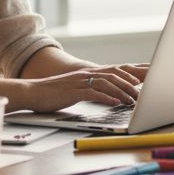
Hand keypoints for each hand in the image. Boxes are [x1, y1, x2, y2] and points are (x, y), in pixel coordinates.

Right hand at [22, 65, 145, 112]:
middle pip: (113, 76)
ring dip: (121, 92)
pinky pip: (94, 93)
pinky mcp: (74, 92)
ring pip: (107, 83)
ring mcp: (80, 82)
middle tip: (141, 93)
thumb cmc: (52, 94)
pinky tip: (115, 103)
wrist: (32, 92)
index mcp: (86, 73)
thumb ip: (87, 89)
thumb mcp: (73, 89)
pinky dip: (106, 98)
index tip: (139, 82)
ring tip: (132, 100)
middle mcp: (85, 75)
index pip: (112, 71)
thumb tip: (101, 95)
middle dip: (129, 84)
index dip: (127, 76)